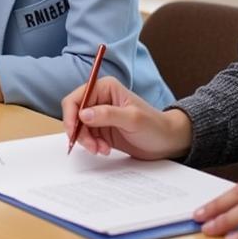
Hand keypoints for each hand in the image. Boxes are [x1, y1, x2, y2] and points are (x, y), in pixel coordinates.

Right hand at [60, 76, 191, 159]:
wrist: (166, 142)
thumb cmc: (155, 126)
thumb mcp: (132, 119)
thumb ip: (107, 115)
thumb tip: (83, 114)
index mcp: (106, 88)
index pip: (77, 97)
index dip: (71, 114)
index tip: (73, 132)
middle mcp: (100, 99)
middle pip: (75, 114)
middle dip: (80, 132)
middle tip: (92, 146)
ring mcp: (100, 115)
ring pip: (79, 128)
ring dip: (87, 141)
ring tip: (101, 150)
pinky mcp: (101, 129)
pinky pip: (87, 137)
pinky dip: (92, 145)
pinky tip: (104, 150)